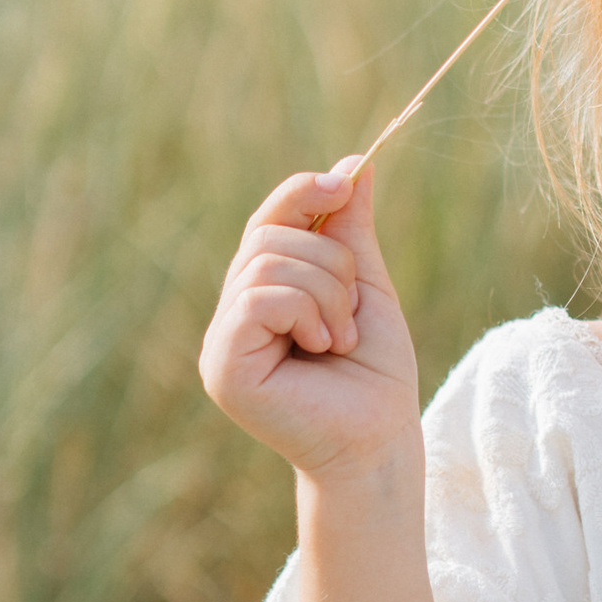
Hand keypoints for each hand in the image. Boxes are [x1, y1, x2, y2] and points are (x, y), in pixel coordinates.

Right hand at [197, 162, 420, 479]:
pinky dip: (305, 312)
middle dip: (330, 263)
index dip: (303, 193)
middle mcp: (233, 314)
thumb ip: (350, 229)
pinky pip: (258, 299)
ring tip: (341, 339)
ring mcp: (221, 340)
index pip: (269, 221)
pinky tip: (322, 348)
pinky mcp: (221, 365)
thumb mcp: (366, 286)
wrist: (380, 440)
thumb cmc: (375, 374)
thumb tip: (352, 161)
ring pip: (267, 264)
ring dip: (326, 293)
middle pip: (269, 237)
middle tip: (353, 316)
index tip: (344, 183)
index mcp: (261, 293)